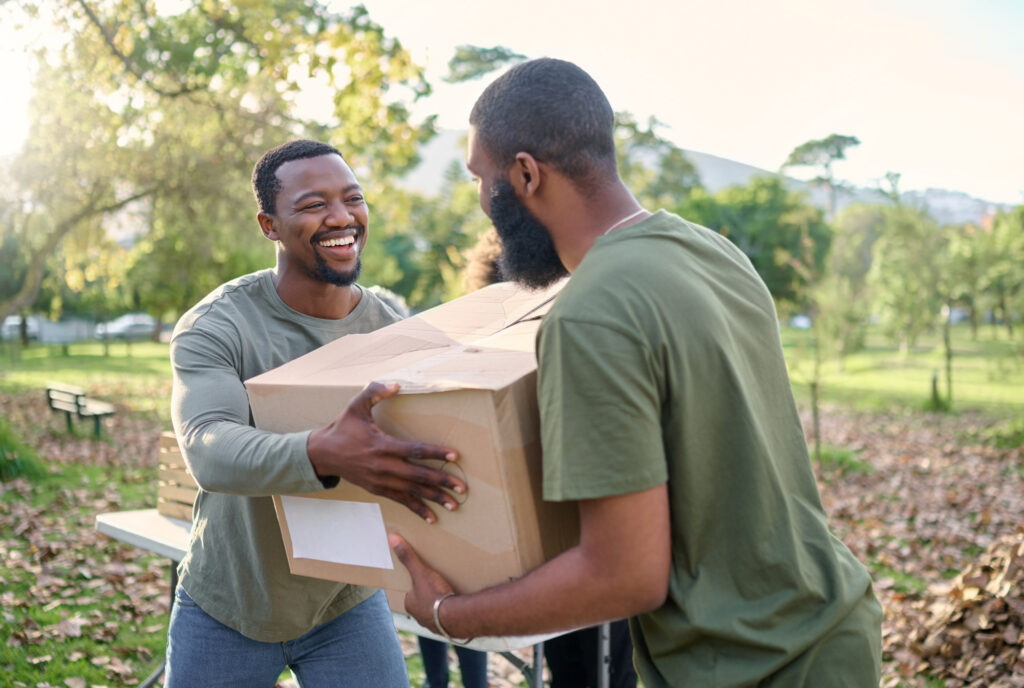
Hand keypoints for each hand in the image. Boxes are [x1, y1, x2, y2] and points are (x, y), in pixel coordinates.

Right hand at [307, 382, 464, 522]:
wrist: (322, 454)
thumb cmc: (342, 428)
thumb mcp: (355, 405)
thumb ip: (375, 392)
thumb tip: (396, 384)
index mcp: (381, 445)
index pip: (414, 450)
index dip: (435, 453)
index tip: (455, 456)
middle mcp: (383, 466)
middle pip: (418, 475)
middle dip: (441, 481)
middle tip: (462, 487)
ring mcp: (380, 480)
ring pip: (412, 491)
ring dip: (434, 498)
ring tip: (454, 505)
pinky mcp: (378, 490)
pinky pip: (401, 501)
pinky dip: (417, 509)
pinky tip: (432, 517)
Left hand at [388, 533, 456, 633]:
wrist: (455, 615)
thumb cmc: (434, 594)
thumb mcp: (420, 572)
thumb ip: (407, 557)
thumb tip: (392, 539)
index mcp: (410, 604)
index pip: (410, 591)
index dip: (417, 583)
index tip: (425, 576)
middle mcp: (418, 616)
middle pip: (422, 601)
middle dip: (429, 594)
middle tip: (438, 583)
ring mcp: (432, 623)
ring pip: (434, 610)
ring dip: (440, 603)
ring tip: (448, 592)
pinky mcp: (446, 628)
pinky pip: (446, 617)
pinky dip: (449, 611)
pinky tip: (456, 603)